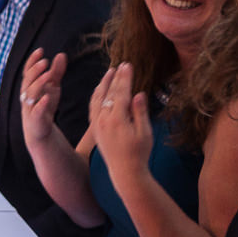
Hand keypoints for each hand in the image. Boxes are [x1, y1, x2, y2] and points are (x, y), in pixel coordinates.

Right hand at [20, 48, 66, 147]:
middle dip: (35, 70)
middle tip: (45, 61)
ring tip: (49, 74)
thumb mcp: (52, 87)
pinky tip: (47, 97)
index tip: (40, 50)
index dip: (32, 61)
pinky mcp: (36, 119)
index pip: (28, 71)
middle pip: (28, 80)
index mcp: (29, 86)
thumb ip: (56, 71)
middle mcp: (27, 95)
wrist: (40, 130)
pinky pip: (37, 110)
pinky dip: (41, 104)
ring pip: (30, 93)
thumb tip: (61, 54)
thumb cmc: (45, 105)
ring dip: (39, 83)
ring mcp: (30, 107)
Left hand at [95, 64, 153, 182]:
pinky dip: (96, 96)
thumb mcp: (145, 133)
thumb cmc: (139, 153)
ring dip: (103, 84)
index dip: (124, 78)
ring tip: (109, 72)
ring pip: (97, 99)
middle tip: (121, 65)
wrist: (124, 171)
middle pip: (109, 93)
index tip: (127, 65)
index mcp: (117, 119)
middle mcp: (103, 120)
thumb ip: (140, 112)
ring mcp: (97, 124)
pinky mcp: (95, 128)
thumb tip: (138, 93)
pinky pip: (93, 107)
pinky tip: (100, 90)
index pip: (120, 93)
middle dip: (115, 78)